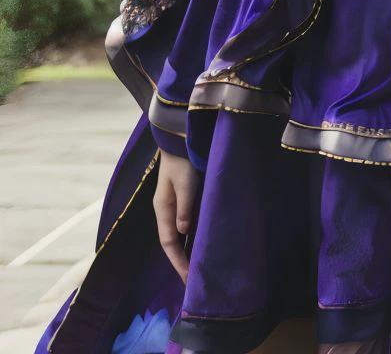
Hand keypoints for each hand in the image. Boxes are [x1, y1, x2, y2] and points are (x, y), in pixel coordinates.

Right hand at [153, 149, 200, 282]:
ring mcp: (172, 204)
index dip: (178, 261)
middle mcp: (165, 210)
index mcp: (163, 209)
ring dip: (185, 250)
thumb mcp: (185, 184)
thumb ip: (184, 207)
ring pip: (177, 234)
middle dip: (180, 261)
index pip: (168, 243)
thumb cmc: (182, 161)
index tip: (188, 279)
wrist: (179, 140)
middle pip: (171, 242)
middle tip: (193, 280)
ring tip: (197, 266)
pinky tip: (198, 242)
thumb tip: (182, 232)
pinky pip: (183, 223)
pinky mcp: (181, 198)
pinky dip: (189, 236)